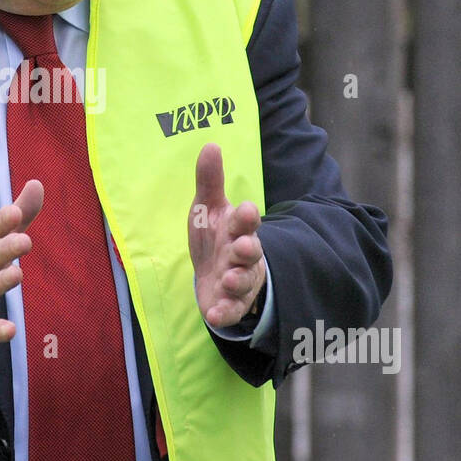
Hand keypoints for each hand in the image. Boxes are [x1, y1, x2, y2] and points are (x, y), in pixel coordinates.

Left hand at [188, 144, 266, 329]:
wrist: (214, 274)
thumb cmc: (215, 237)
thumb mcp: (209, 208)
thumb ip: (209, 180)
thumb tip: (210, 144)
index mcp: (237, 229)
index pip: (247, 220)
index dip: (247, 216)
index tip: (245, 210)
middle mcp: (243, 254)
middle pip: (250, 251)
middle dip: (248, 249)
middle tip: (242, 247)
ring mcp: (239, 280)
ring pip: (243, 281)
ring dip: (237, 280)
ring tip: (227, 280)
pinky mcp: (230, 303)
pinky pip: (231, 310)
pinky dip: (224, 313)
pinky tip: (214, 315)